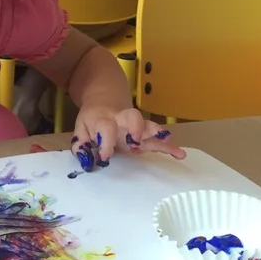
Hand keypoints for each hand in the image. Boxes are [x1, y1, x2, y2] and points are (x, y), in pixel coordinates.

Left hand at [70, 105, 185, 170]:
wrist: (105, 99)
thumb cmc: (93, 118)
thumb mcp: (80, 128)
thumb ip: (80, 143)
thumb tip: (86, 160)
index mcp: (103, 118)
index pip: (106, 127)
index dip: (105, 142)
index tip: (105, 157)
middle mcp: (122, 120)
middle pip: (133, 117)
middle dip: (137, 129)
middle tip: (136, 143)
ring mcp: (135, 126)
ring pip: (150, 127)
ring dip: (160, 138)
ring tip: (173, 149)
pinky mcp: (144, 132)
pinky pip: (157, 138)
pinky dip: (168, 146)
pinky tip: (179, 154)